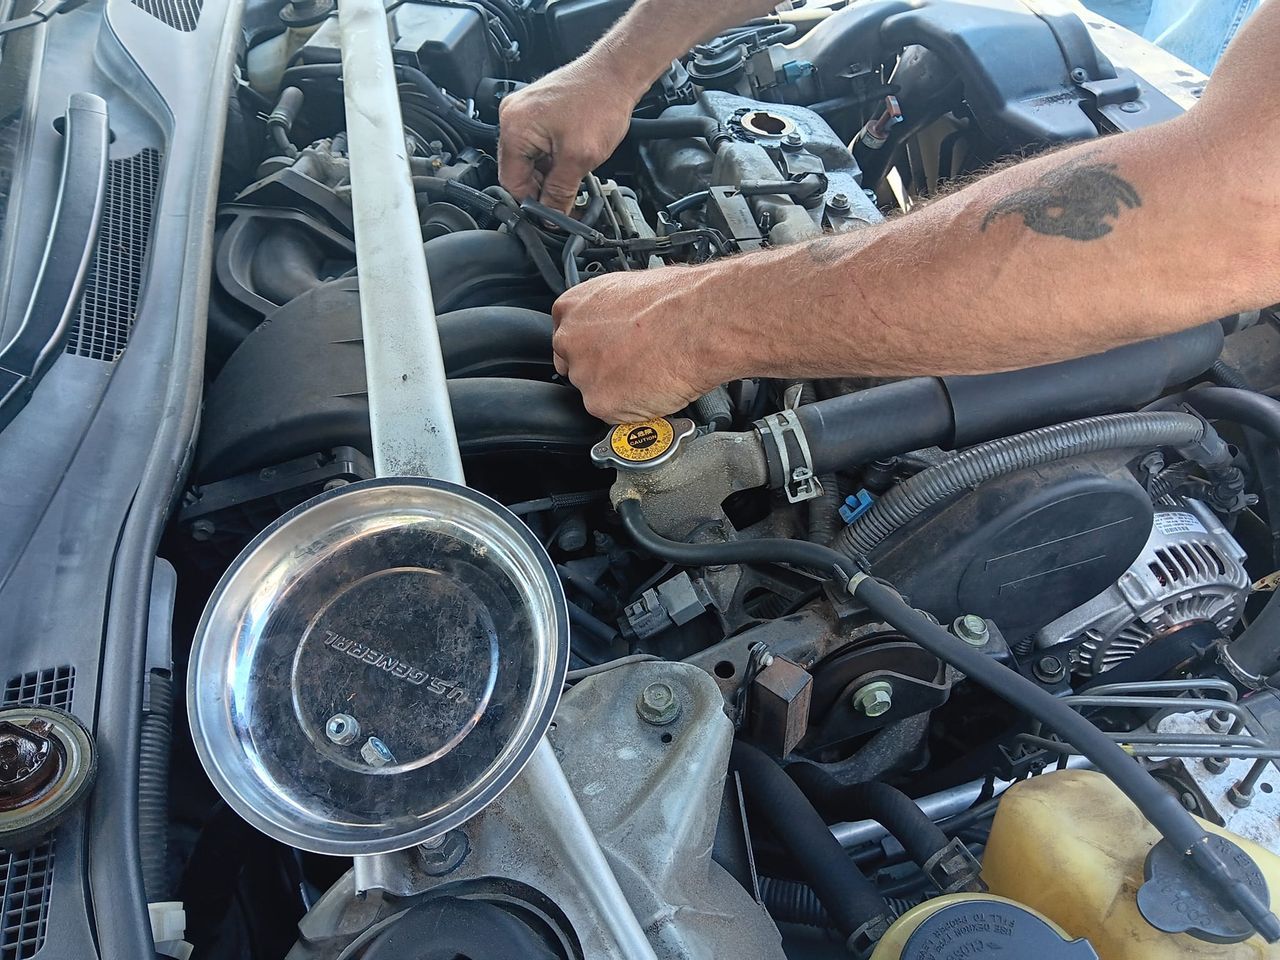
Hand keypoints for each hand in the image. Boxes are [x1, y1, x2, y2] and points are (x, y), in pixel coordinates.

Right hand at [498, 57, 639, 211]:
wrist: (617, 73)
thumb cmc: (600, 101)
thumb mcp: (579, 159)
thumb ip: (560, 193)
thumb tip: (550, 216)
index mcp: (514, 128)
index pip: (511, 182)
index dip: (533, 203)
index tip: (551, 216)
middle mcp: (513, 117)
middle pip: (519, 171)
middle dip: (542, 188)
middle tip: (566, 200)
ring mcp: (525, 111)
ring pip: (531, 160)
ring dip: (550, 174)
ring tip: (574, 175)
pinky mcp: (538, 110)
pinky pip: (538, 145)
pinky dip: (554, 158)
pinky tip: (572, 160)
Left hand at [552, 266, 732, 421]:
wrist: (698, 322)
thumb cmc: (677, 300)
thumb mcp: (628, 289)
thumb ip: (608, 312)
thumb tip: (617, 323)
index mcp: (572, 308)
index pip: (567, 339)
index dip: (592, 349)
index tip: (608, 353)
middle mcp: (569, 340)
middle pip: (577, 368)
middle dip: (602, 371)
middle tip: (634, 366)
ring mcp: (583, 374)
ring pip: (597, 393)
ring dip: (619, 392)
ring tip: (651, 375)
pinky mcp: (600, 403)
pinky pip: (615, 414)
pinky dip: (634, 410)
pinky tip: (655, 389)